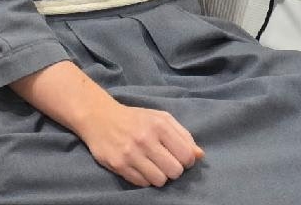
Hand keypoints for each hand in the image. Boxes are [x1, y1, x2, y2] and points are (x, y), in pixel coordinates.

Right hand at [83, 99, 202, 187]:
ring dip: (160, 177)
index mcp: (160, 124)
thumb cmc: (136, 119)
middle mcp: (146, 139)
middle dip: (173, 170)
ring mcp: (131, 153)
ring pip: (159, 181)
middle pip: (175, 171)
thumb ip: (182, 135)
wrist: (101, 118)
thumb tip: (200, 155)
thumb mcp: (161, 118)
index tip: (180, 158)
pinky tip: (141, 168)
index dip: (187, 160)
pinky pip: (142, 184)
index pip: (186, 155)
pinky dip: (145, 179)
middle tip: (166, 163)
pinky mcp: (119, 165)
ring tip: (153, 166)